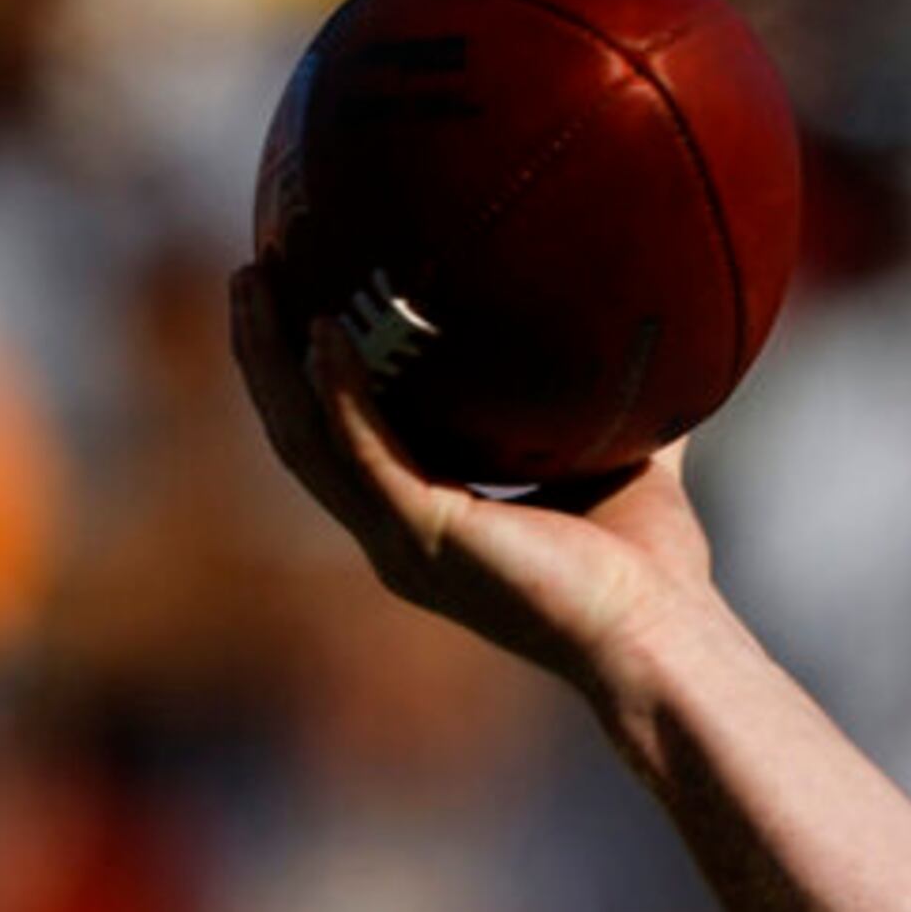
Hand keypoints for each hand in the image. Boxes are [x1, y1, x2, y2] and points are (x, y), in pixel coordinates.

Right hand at [227, 262, 717, 685]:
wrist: (662, 639)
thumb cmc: (652, 574)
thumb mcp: (626, 464)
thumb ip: (615, 407)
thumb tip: (646, 336)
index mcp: (428, 522)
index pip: (341, 441)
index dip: (306, 375)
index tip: (294, 294)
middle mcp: (399, 536)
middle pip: (299, 433)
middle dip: (263, 354)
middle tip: (248, 272)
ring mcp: (404, 542)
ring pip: (306, 441)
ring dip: (271, 361)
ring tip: (253, 281)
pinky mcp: (425, 540)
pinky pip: (364, 453)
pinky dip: (340, 393)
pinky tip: (322, 333)